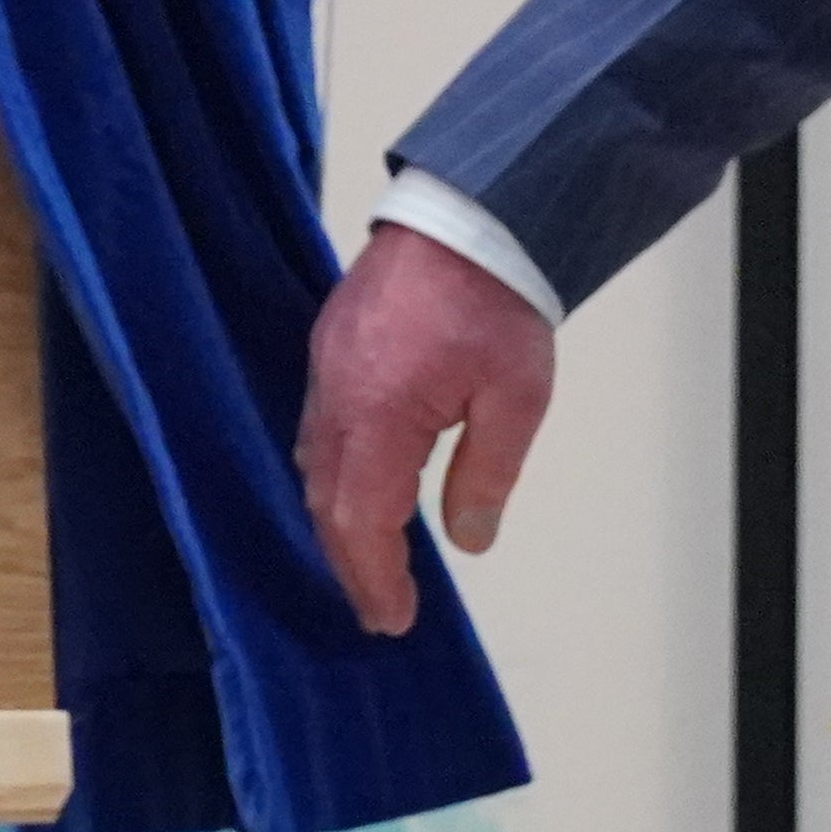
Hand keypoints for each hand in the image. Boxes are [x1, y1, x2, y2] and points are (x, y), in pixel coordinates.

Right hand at [293, 225, 555, 638]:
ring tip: (370, 559)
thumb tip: (468, 541)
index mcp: (379, 414)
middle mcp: (337, 397)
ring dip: (337, 518)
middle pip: (326, 501)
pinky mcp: (329, 346)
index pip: (363, 520)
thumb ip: (488, 474)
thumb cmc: (497, 302)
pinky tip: (361, 485)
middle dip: (350, 561)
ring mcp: (324, 368)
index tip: (393, 619)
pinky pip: (317, 427)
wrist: (469, 212)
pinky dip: (334, 472)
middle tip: (380, 606)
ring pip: (314, 464)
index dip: (374, 577)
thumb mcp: (516, 398)